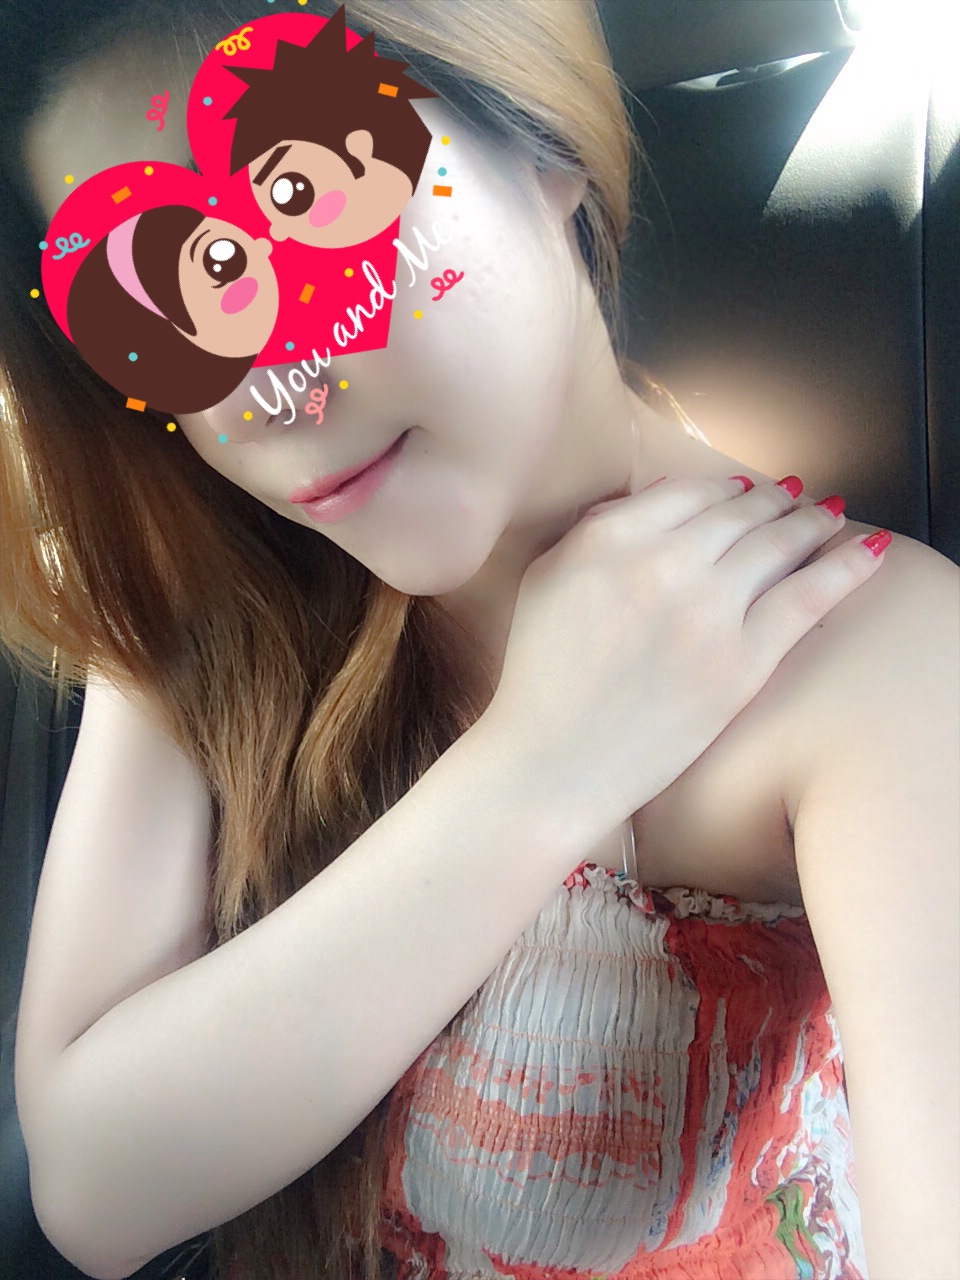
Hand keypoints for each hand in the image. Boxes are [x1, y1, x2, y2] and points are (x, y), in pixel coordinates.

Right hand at [481, 461, 887, 842]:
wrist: (554, 762)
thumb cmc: (541, 677)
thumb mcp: (546, 580)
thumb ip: (594, 529)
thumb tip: (656, 497)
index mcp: (608, 541)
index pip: (687, 493)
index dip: (724, 489)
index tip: (744, 492)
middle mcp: (662, 565)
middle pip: (739, 514)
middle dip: (775, 500)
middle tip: (797, 495)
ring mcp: (707, 613)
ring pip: (778, 546)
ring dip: (812, 522)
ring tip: (832, 513)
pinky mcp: (741, 663)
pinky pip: (805, 600)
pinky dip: (844, 568)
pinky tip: (868, 549)